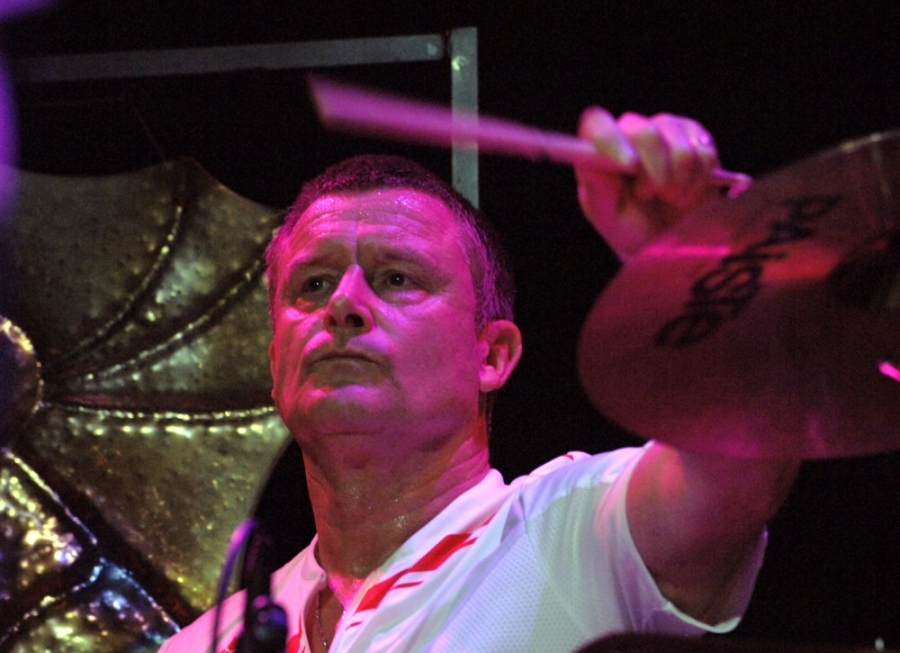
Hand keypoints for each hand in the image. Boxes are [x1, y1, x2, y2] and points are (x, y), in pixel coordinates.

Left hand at [574, 107, 723, 259]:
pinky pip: (704, 152)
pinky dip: (698, 180)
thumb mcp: (608, 218)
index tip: (629, 166)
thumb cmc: (629, 227)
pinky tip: (688, 192)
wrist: (667, 239)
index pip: (597, 124)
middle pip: (644, 131)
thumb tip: (591, 165)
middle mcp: (631, 132)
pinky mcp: (696, 137)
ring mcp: (666, 130)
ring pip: (678, 142)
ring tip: (670, 198)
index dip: (611, 139)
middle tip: (652, 195)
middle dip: (654, 169)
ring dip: (678, 179)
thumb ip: (597, 191)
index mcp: (601, 150)